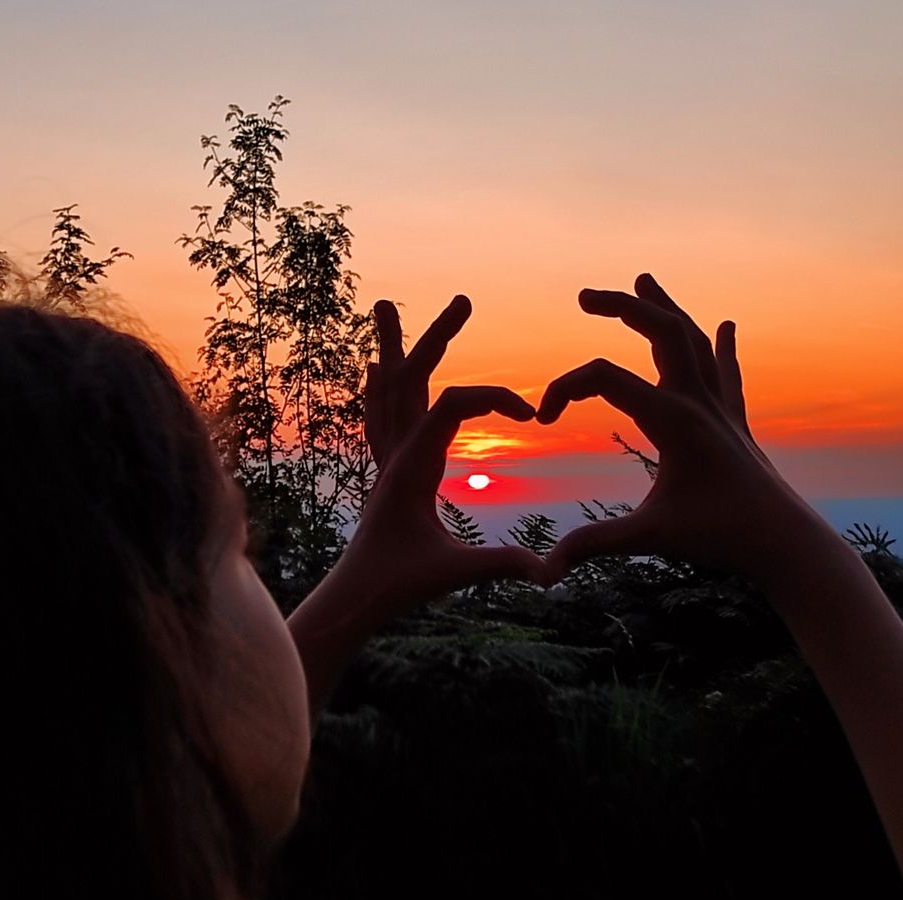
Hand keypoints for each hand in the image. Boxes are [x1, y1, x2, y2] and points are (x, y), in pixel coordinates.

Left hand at [346, 295, 549, 610]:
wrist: (353, 597)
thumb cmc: (400, 584)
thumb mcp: (454, 574)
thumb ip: (500, 565)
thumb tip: (549, 573)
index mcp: (413, 465)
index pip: (454, 404)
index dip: (496, 398)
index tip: (532, 415)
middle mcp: (395, 453)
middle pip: (412, 377)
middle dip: (437, 336)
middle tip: (463, 299)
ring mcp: (386, 459)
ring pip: (386, 389)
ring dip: (391, 345)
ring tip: (384, 304)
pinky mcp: (385, 471)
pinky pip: (378, 417)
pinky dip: (379, 386)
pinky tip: (374, 369)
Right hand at [536, 273, 820, 584]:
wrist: (785, 543)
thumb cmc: (720, 538)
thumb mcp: (651, 537)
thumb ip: (595, 544)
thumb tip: (545, 570)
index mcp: (673, 420)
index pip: (605, 377)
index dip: (564, 389)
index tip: (541, 419)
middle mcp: (698, 402)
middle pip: (660, 331)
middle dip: (621, 307)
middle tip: (585, 296)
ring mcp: (720, 409)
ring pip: (694, 341)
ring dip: (667, 309)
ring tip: (644, 281)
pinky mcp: (735, 424)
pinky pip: (727, 373)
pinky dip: (722, 346)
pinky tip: (727, 325)